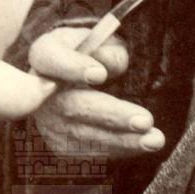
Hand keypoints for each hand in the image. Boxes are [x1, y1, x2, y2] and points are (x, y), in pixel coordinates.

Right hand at [28, 26, 164, 158]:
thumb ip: (107, 50)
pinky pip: (90, 152)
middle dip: (112, 116)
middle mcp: (40, 92)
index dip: (72, 67)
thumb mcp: (101, 41)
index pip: (50, 59)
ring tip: (154, 140)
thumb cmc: (91, 55)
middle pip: (73, 106)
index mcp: (46, 55)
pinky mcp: (60, 144)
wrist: (74, 81)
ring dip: (122, 141)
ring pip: (84, 136)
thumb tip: (106, 66)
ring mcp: (48, 121)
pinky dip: (119, 150)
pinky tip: (142, 145)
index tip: (99, 74)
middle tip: (145, 121)